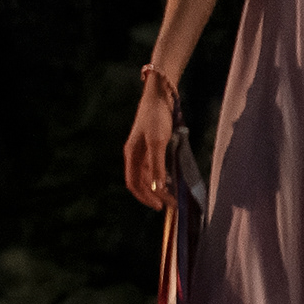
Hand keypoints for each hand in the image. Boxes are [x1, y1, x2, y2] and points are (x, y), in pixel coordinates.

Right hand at [121, 84, 179, 210]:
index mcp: (132, 155)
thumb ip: (157, 165)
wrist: (159, 97)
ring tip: (172, 196)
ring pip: (148, 176)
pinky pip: (154, 168)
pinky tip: (171, 180)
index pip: (133, 183)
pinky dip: (162, 177)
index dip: (145, 197)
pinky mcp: (151, 146)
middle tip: (171, 204)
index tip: (159, 206)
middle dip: (154, 195)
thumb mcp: (158, 142)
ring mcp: (143, 151)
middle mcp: (135, 155)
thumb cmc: (156, 118)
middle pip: (141, 182)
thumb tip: (159, 188)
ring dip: (159, 188)